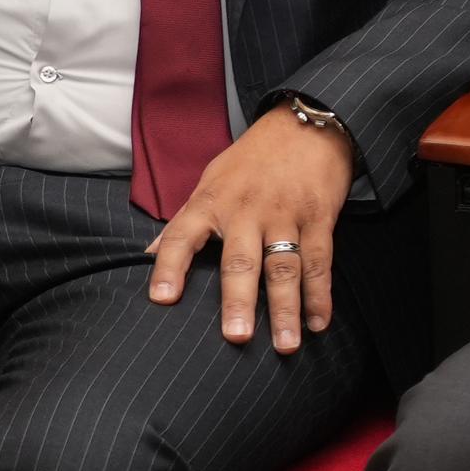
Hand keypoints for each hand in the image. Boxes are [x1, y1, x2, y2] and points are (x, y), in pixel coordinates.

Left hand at [147, 110, 351, 349]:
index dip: (170, 267)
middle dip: (239, 300)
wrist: (306, 124)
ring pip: (285, 267)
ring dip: (286, 309)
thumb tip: (149, 254)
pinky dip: (320, 295)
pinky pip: (320, 261)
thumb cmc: (252, 157)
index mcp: (212, 200)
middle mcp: (247, 209)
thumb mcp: (210, 180)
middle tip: (236, 336)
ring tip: (285, 345)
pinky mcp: (319, 218)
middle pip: (241, 261)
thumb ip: (184, 221)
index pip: (183, 235)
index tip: (161, 299)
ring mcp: (286, 215)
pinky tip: (318, 323)